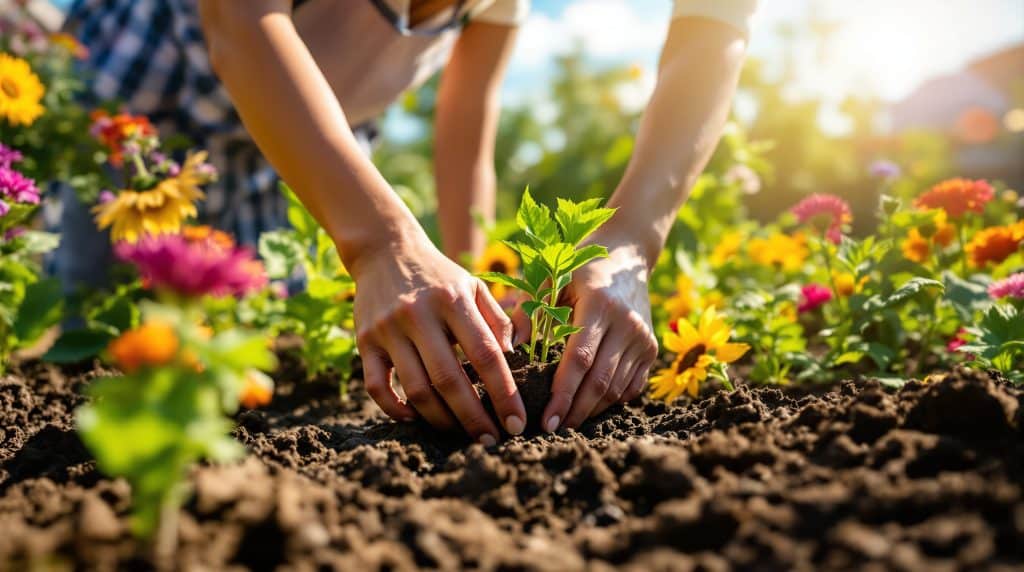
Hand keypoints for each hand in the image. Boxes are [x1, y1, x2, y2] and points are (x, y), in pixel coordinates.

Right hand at [350, 235, 525, 443]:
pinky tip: (415, 417)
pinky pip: (376, 387)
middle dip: (474, 418)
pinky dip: (395, 409)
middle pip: (450, 380)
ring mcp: (388, 329)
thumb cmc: (440, 276)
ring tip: (460, 433)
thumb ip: (498, 319)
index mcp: (454, 300)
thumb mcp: (474, 285)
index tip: (516, 423)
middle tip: (491, 441)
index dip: (504, 393)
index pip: (486, 355)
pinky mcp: (365, 341)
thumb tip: (515, 359)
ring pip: (416, 389)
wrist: (385, 250)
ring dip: (441, 419)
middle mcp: (419, 314)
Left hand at [516, 237, 658, 431]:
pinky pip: (630, 386)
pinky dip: (609, 401)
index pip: (579, 360)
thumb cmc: (578, 269)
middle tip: (551, 430)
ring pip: (616, 388)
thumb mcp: (551, 280)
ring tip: (566, 422)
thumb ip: (528, 313)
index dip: (563, 394)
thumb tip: (507, 352)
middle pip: (600, 381)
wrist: (627, 255)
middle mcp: (627, 324)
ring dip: (590, 410)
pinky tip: (588, 407)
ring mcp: (643, 338)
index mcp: (599, 306)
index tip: (546, 420)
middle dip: (575, 411)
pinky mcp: (651, 348)